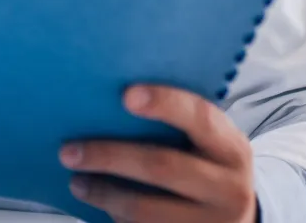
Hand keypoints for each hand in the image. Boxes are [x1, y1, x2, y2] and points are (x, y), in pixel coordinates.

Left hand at [60, 85, 255, 222]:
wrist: (236, 222)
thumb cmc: (209, 169)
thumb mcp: (209, 147)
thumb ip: (180, 126)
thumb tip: (116, 100)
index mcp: (232, 150)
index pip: (200, 118)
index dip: (165, 104)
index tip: (126, 95)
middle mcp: (229, 190)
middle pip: (162, 167)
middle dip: (110, 156)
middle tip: (70, 151)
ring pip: (146, 210)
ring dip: (104, 194)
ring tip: (77, 182)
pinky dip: (115, 217)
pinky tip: (100, 204)